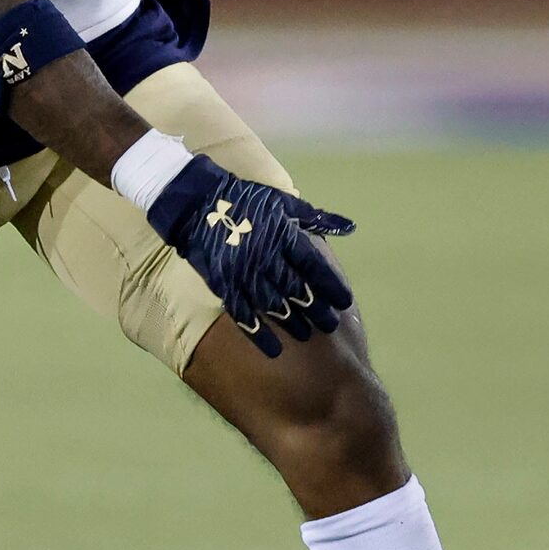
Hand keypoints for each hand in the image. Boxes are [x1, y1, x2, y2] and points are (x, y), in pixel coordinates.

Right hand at [147, 155, 354, 357]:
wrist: (197, 202)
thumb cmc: (247, 200)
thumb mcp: (284, 203)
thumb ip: (317, 218)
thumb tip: (351, 227)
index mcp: (284, 235)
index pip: (314, 266)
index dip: (331, 285)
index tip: (345, 302)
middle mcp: (267, 256)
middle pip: (297, 289)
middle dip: (316, 309)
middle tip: (330, 325)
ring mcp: (243, 271)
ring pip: (273, 303)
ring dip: (292, 321)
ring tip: (306, 335)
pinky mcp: (223, 283)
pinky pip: (243, 313)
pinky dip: (258, 332)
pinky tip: (273, 349)